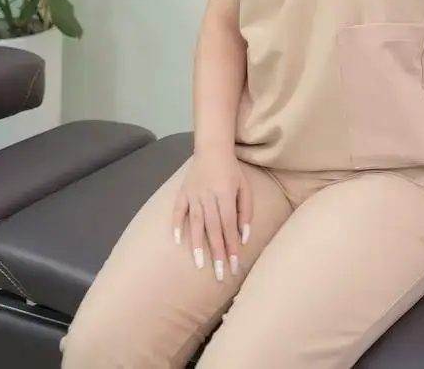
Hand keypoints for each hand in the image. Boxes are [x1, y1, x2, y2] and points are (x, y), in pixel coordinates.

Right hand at [173, 151, 251, 283]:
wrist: (212, 149)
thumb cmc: (232, 171)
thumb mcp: (245, 188)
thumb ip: (246, 212)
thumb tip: (244, 238)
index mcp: (226, 195)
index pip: (229, 226)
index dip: (231, 246)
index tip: (234, 266)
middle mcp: (209, 196)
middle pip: (213, 229)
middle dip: (217, 253)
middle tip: (218, 275)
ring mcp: (193, 195)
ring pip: (196, 223)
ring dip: (197, 245)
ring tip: (199, 264)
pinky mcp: (182, 192)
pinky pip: (178, 210)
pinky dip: (177, 224)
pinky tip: (177, 241)